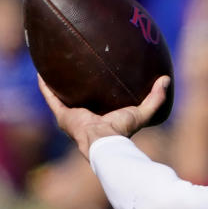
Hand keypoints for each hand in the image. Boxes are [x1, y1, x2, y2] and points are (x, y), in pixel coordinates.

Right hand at [38, 75, 170, 158]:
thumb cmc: (122, 131)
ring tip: (55, 67)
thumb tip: (166, 79)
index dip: (100, 91)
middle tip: (77, 67)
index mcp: (103, 118)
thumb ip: (155, 98)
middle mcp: (86, 117)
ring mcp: (72, 117)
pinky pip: (51, 97)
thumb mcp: (142, 112)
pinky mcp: (62, 115)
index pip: (101, 102)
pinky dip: (45, 86)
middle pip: (80, 98)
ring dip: (58, 84)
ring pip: (62, 97)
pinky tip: (41, 72)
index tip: (101, 77)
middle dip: (77, 86)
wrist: (104, 142)